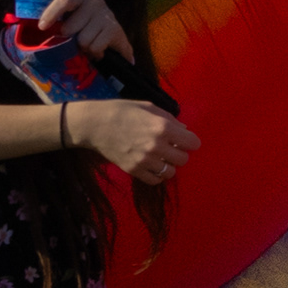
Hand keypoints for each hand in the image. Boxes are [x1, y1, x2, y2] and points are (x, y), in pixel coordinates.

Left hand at [38, 0, 136, 64]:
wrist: (113, 44)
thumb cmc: (85, 31)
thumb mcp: (70, 22)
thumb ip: (56, 22)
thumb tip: (33, 27)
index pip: (64, 0)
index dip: (51, 13)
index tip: (42, 27)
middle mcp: (95, 2)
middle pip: (69, 27)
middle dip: (69, 39)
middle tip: (76, 41)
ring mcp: (107, 14)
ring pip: (82, 40)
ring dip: (84, 48)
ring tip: (89, 45)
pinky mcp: (115, 29)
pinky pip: (95, 47)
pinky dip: (95, 53)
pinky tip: (99, 50)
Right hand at [73, 100, 198, 182]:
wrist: (95, 124)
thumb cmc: (123, 111)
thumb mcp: (149, 108)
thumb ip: (170, 119)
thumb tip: (184, 129)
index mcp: (163, 127)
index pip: (192, 142)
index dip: (191, 141)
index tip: (185, 139)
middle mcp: (157, 146)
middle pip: (183, 159)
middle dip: (180, 153)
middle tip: (171, 147)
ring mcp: (145, 160)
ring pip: (170, 172)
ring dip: (169, 165)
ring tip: (161, 157)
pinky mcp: (133, 170)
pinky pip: (155, 180)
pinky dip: (157, 175)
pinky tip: (152, 166)